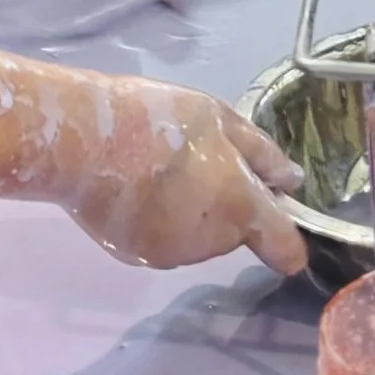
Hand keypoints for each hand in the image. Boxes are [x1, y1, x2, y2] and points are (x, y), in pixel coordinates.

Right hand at [54, 79, 306, 274]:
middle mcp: (212, 242)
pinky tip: (136, 191)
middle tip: (195, 163)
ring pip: (199, 238)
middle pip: (235, 234)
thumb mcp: (217, 117)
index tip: (274, 216)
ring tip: (158, 174)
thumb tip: (291, 181)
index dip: (289, 239)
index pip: (285, 249)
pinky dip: (158, 223)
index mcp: (240, 207)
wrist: (84, 142)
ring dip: (191, 215)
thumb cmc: (157, 119)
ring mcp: (172, 255)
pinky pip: (163, 242)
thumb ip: (260, 153)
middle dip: (226, 206)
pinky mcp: (137, 257)